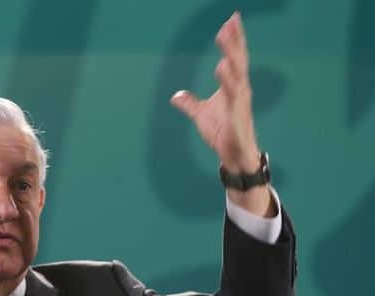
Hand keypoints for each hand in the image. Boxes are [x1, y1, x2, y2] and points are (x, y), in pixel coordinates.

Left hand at [170, 12, 259, 174]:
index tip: (231, 20)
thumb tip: (175, 96)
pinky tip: (221, 68)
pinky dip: (227, 82)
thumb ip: (190, 104)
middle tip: (230, 21)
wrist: (235, 156)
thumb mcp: (201, 115)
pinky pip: (232, 96)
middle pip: (237, 61)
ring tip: (224, 36)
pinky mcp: (237, 116)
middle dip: (233, 41)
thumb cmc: (223, 133)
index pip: (234, 59)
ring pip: (236, 74)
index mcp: (233, 87)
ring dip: (230, 54)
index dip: (233, 40)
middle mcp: (240, 90)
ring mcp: (240, 102)